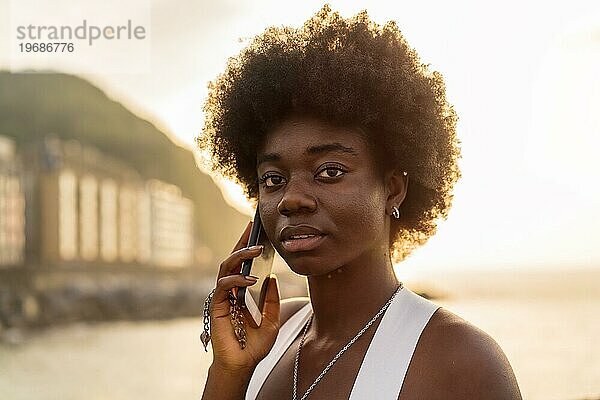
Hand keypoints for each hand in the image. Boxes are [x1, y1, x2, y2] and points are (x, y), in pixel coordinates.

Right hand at [208, 221, 280, 372]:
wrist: (243, 365)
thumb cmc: (254, 345)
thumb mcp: (271, 320)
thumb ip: (271, 300)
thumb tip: (272, 278)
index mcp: (240, 292)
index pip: (243, 264)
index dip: (247, 246)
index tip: (257, 231)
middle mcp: (229, 291)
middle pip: (232, 260)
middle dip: (242, 242)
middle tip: (253, 228)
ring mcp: (222, 297)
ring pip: (226, 267)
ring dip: (241, 256)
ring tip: (257, 249)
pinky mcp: (217, 306)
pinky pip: (224, 285)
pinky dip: (237, 279)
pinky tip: (251, 279)